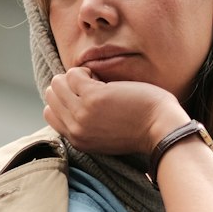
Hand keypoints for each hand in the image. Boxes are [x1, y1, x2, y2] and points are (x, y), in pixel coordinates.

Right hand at [43, 67, 183, 158]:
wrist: (162, 132)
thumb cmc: (142, 129)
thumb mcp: (105, 134)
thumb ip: (87, 123)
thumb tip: (74, 95)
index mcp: (78, 140)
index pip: (50, 113)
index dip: (65, 98)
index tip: (85, 96)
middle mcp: (75, 129)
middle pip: (51, 95)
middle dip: (69, 85)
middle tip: (94, 87)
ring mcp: (82, 114)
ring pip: (58, 83)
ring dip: (76, 76)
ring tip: (98, 82)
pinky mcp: (92, 98)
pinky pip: (73, 74)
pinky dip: (87, 71)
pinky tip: (104, 80)